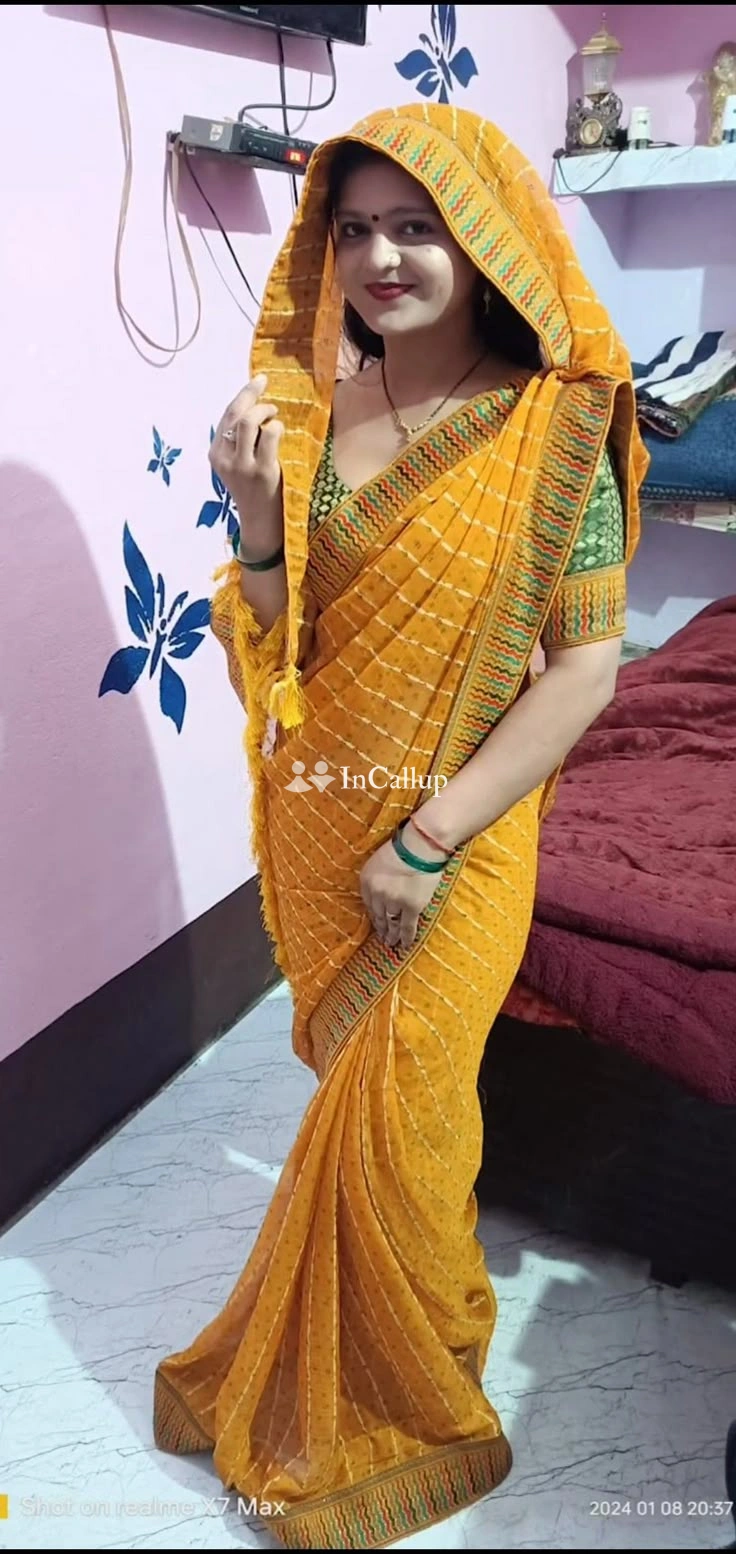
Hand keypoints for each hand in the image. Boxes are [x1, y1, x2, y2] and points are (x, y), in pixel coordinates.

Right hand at [211, 374, 283, 549]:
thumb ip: (239, 442)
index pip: (225, 416)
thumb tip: (254, 408)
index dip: (243, 395)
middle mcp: (225, 459)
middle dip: (251, 395)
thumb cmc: (252, 490)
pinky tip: (280, 431)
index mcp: (215, 455)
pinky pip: (269, 435)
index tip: (257, 382)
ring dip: (264, 411)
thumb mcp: (237, 465)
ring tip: (274, 414)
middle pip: (235, 414)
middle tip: (265, 387)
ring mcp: (242, 466)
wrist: (260, 522)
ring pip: (248, 422)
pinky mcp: (262, 471)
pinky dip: (276, 427)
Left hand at [360, 836, 443, 950]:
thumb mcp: (379, 860)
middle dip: (381, 928)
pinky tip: (405, 946)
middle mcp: (377, 893)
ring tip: (392, 944)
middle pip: (378, 915)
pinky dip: (406, 938)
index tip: (376, 923)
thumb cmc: (404, 847)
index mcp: (366, 880)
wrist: (421, 845)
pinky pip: (407, 927)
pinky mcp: (411, 907)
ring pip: (391, 923)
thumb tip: (382, 891)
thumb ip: (377, 877)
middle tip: (382, 939)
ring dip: (392, 935)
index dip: (373, 915)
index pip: (368, 903)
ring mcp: (393, 902)